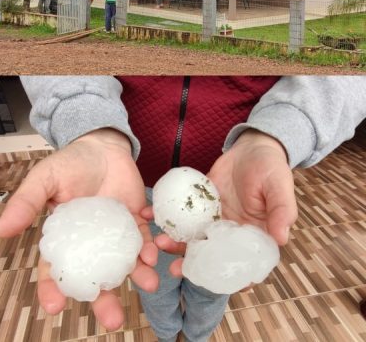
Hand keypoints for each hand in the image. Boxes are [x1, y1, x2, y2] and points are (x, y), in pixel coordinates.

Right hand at [0, 129, 158, 330]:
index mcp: (63, 238)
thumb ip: (25, 204)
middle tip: (113, 320)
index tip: (53, 308)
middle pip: (95, 278)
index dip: (53, 289)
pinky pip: (145, 243)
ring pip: (124, 266)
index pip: (56, 270)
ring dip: (136, 278)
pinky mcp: (136, 224)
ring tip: (147, 285)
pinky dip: (150, 251)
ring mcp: (115, 236)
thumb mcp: (44, 179)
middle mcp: (90, 244)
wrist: (102, 145)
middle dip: (104, 301)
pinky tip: (152, 255)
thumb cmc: (69, 163)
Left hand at [149, 130, 296, 276]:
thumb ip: (281, 211)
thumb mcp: (279, 187)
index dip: (232, 277)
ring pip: (193, 238)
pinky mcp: (199, 205)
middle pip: (213, 255)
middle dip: (193, 264)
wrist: (250, 147)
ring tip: (158, 243)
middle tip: (174, 270)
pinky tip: (150, 216)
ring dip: (176, 243)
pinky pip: (182, 214)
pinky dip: (167, 217)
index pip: (245, 263)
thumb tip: (282, 238)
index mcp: (256, 235)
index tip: (214, 284)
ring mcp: (214, 219)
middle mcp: (232, 232)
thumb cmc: (271, 167)